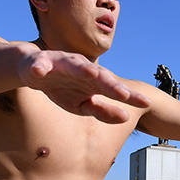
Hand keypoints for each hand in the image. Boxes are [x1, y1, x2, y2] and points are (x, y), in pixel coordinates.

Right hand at [19, 48, 149, 121]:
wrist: (33, 69)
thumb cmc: (62, 88)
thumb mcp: (82, 105)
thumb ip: (103, 110)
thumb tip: (126, 117)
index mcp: (93, 80)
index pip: (114, 89)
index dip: (130, 96)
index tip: (146, 103)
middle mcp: (82, 68)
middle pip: (99, 76)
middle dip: (111, 84)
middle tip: (124, 94)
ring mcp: (62, 63)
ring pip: (74, 66)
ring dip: (82, 69)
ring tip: (92, 74)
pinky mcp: (41, 62)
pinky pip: (40, 65)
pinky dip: (40, 68)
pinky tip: (40, 72)